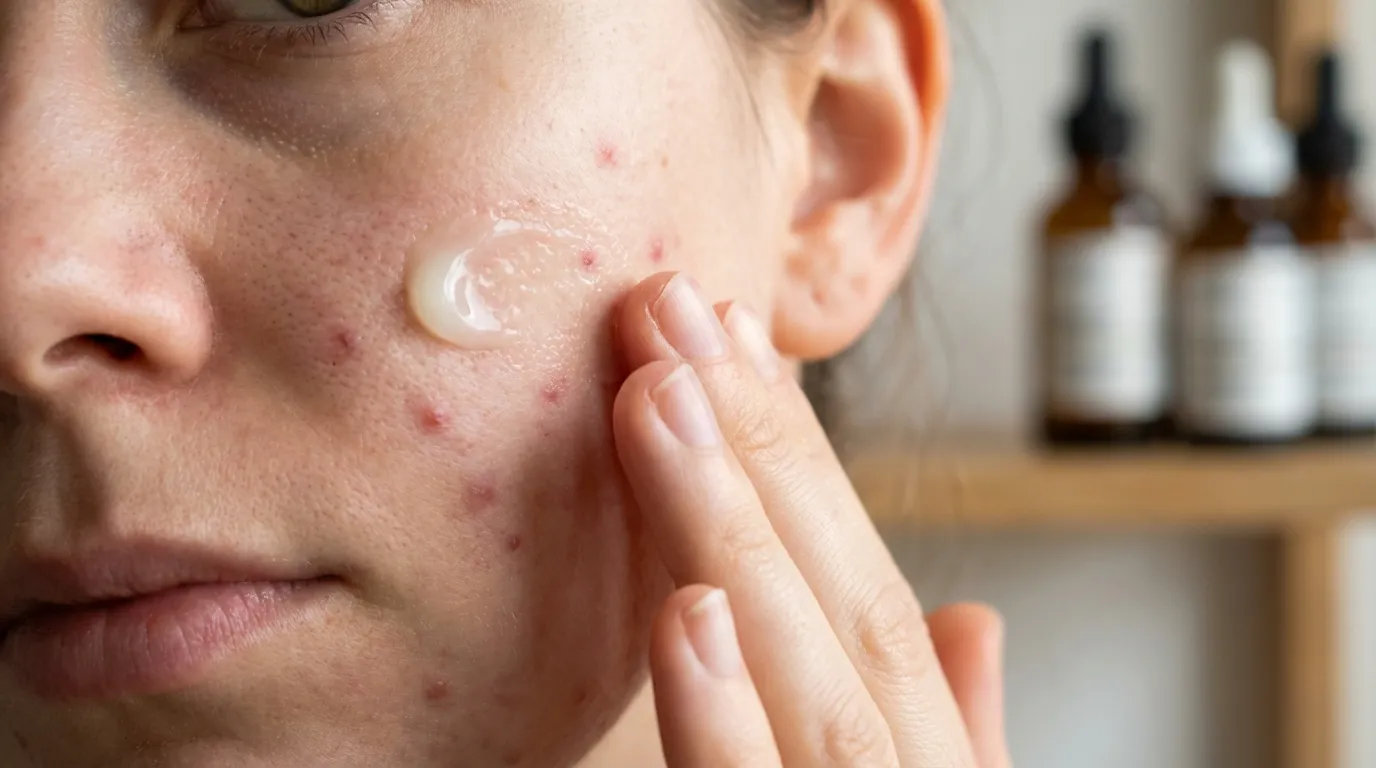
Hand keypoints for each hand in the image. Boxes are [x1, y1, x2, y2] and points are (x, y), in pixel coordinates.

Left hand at [612, 273, 1010, 766]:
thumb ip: (952, 722)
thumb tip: (970, 616)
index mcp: (926, 749)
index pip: (872, 590)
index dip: (804, 458)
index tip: (731, 337)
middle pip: (848, 602)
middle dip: (760, 446)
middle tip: (670, 310)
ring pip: (812, 676)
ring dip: (731, 528)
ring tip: (658, 395)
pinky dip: (724, 713)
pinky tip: (685, 613)